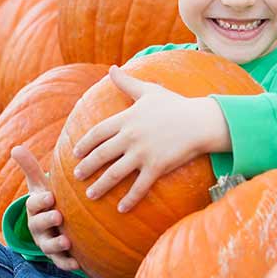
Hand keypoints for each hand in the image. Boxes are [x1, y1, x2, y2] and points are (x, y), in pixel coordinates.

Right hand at [11, 146, 80, 270]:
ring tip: (67, 241)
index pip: (34, 204)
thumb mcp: (39, 185)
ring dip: (56, 245)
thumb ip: (29, 167)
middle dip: (47, 221)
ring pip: (48, 246)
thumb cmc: (47, 199)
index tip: (50, 196)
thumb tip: (15, 147)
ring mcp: (46, 242)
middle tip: (58, 216)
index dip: (40, 201)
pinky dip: (67, 264)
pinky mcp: (57, 256)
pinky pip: (60, 262)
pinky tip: (78, 264)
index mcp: (35, 208)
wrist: (51, 224)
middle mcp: (38, 226)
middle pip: (39, 225)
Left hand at [71, 66, 229, 212]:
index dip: (84, 144)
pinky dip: (129, 199)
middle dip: (86, 167)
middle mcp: (130, 137)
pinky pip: (139, 187)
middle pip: (101, 155)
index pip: (97, 133)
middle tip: (77, 176)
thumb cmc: (175, 105)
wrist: (200, 121)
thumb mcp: (149, 90)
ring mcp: (142, 153)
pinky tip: (121, 209)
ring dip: (100, 186)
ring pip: (114, 174)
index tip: (75, 153)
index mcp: (126, 119)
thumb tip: (112, 68)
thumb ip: (127, 82)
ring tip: (90, 195)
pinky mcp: (156, 167)